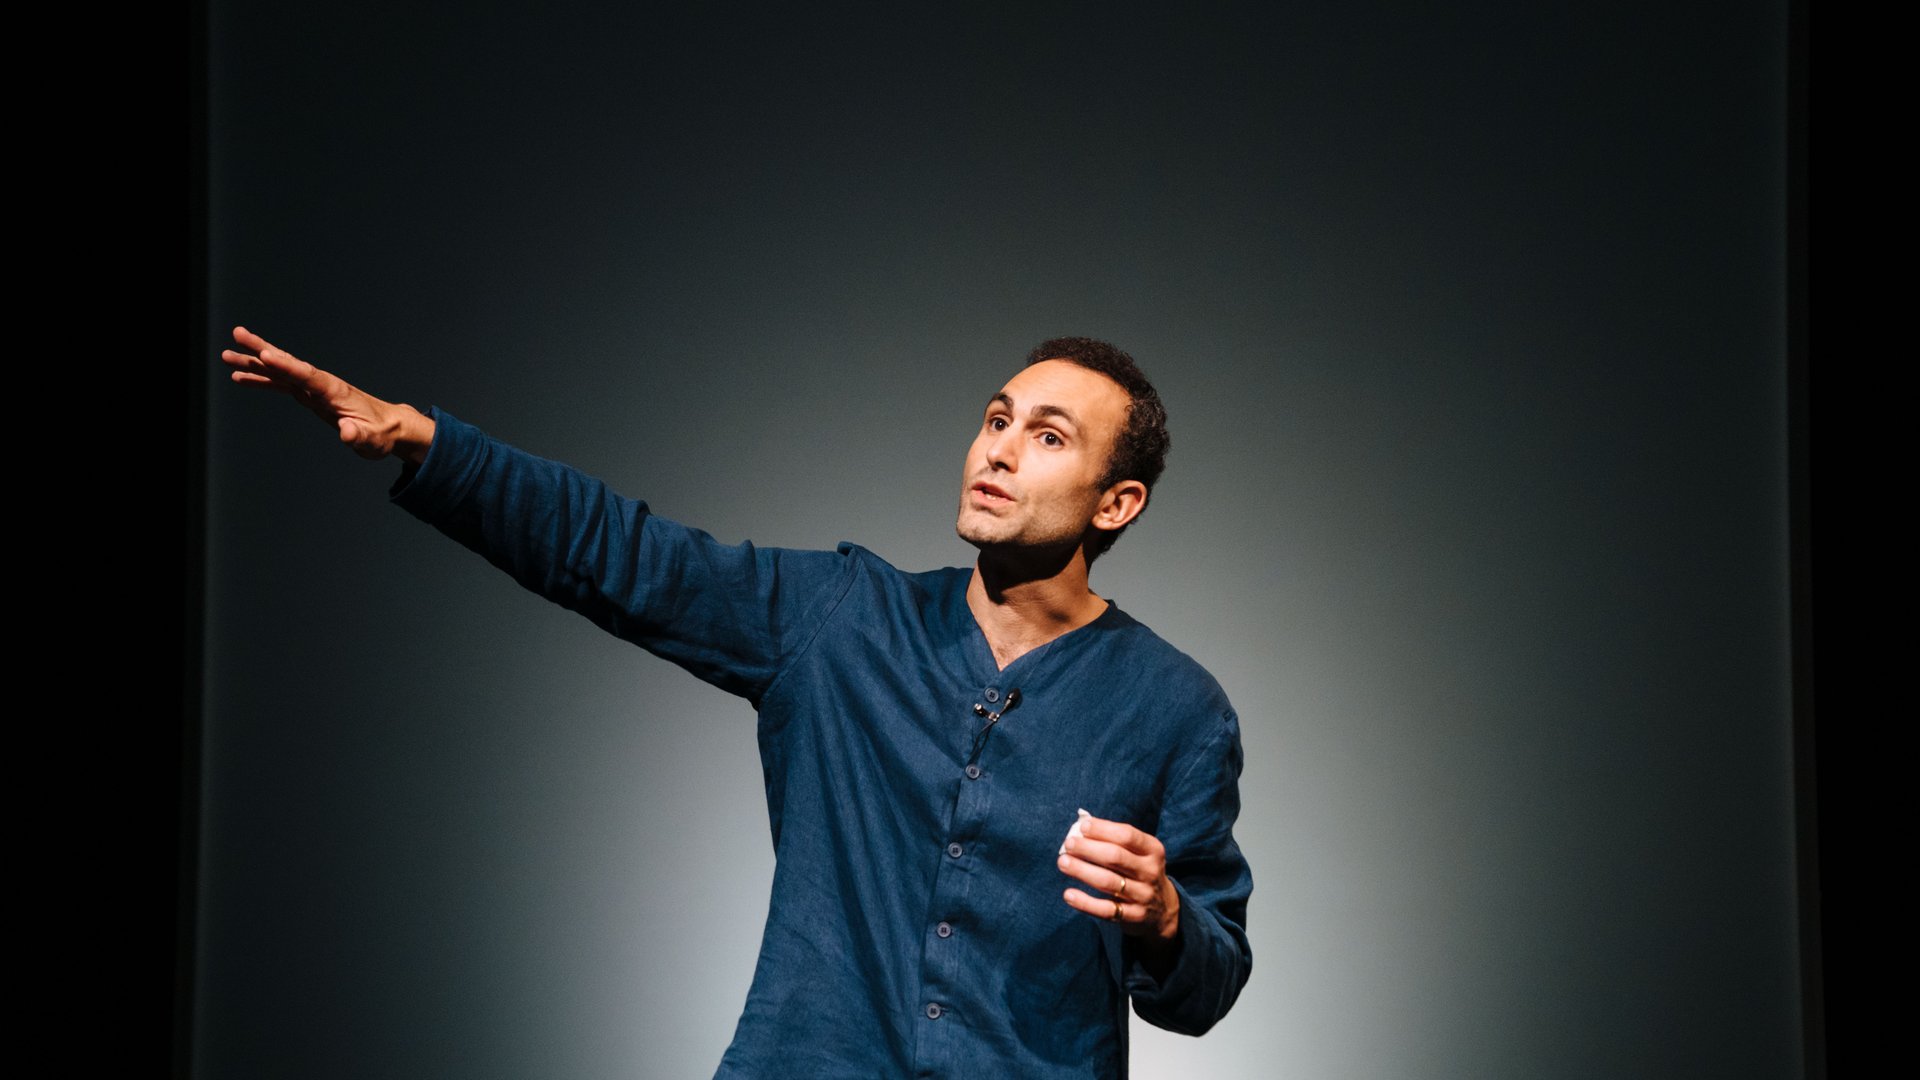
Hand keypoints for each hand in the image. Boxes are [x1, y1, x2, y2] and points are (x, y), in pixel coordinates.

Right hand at [222, 326, 435, 463]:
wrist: (388, 427)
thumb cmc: (381, 434)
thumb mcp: (372, 440)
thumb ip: (358, 436)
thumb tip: (346, 433)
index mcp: (335, 391)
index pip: (307, 375)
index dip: (286, 365)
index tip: (265, 354)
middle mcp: (321, 384)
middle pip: (288, 363)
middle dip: (262, 349)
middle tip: (237, 334)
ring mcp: (313, 388)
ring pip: (280, 371)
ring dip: (254, 363)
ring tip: (226, 356)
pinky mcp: (309, 395)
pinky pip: (280, 384)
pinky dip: (261, 380)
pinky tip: (240, 377)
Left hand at [1057, 814, 1179, 941]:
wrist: (1163, 910)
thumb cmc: (1140, 871)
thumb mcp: (1139, 854)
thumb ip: (1115, 840)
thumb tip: (1082, 827)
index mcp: (1153, 850)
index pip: (1128, 836)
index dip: (1104, 830)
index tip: (1083, 826)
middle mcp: (1150, 872)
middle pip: (1116, 857)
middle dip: (1089, 849)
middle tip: (1069, 844)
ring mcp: (1143, 895)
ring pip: (1108, 882)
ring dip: (1082, 871)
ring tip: (1062, 862)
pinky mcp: (1134, 916)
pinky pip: (1106, 910)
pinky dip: (1085, 903)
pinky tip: (1068, 894)